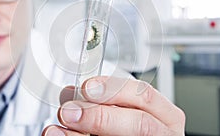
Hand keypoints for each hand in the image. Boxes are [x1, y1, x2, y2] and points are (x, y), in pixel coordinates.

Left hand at [42, 76, 184, 135]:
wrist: (128, 134)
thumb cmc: (129, 123)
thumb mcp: (122, 107)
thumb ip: (102, 99)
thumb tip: (70, 93)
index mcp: (163, 114)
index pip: (144, 95)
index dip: (114, 89)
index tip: (87, 88)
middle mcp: (161, 132)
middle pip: (139, 123)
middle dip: (100, 116)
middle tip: (69, 111)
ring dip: (82, 135)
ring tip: (56, 130)